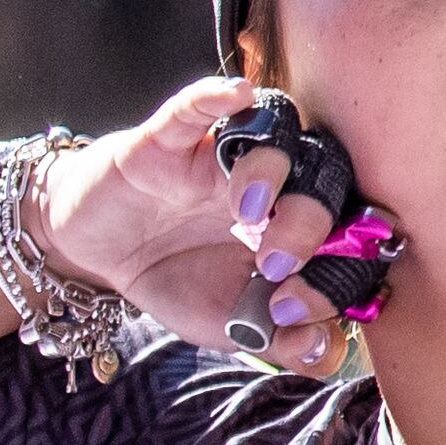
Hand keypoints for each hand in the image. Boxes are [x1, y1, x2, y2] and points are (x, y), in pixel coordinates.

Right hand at [37, 76, 360, 377]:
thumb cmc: (178, 278)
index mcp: (299, 226)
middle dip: (309, 221)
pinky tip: (234, 94)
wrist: (97, 253)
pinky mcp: (167, 140)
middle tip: (276, 262)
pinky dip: (215, 96)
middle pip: (322, 177)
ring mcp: (223, 157)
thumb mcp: (228, 325)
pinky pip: (196, 106)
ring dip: (269, 171)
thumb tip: (326, 351)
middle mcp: (275, 184)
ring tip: (245, 212)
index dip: (336, 270)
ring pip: (272, 138)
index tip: (296, 313)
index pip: (348, 230)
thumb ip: (279, 340)